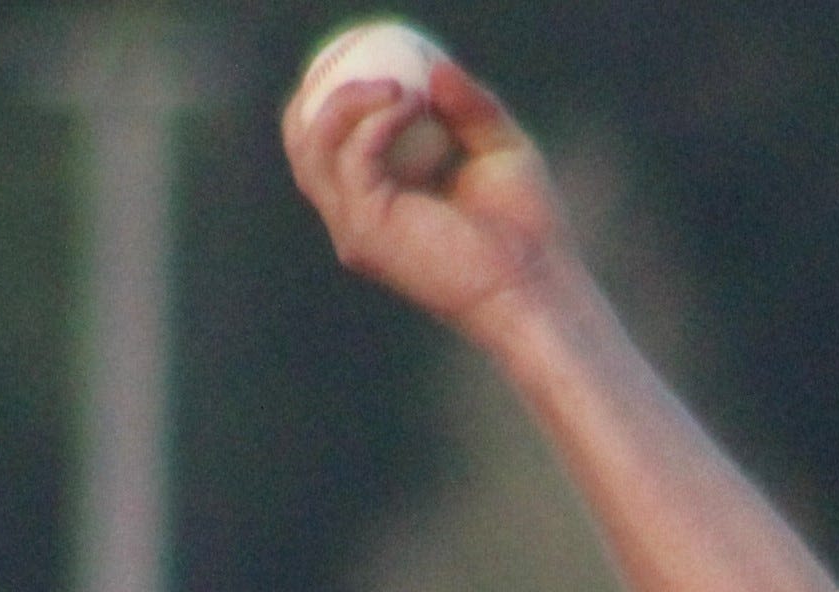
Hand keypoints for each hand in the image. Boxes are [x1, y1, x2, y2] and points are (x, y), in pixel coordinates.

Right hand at [279, 37, 565, 332]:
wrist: (536, 283)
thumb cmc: (528, 229)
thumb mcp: (500, 147)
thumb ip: (469, 106)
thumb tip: (437, 66)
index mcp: (380, 204)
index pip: (329, 147)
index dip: (337, 99)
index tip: (375, 61)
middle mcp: (357, 220)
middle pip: (302, 144)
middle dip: (322, 93)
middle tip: (371, 64)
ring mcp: (355, 229)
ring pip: (312, 147)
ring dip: (349, 100)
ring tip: (400, 86)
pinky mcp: (365, 231)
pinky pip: (352, 156)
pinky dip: (376, 120)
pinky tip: (411, 104)